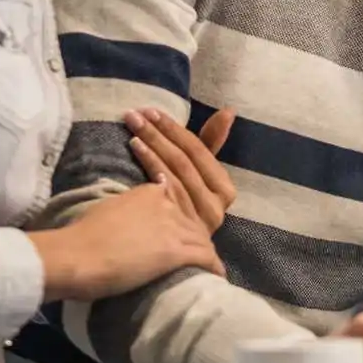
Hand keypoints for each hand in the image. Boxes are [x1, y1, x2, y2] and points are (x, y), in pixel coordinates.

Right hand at [29, 184, 223, 301]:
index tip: (180, 231)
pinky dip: (213, 267)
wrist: (75, 255)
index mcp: (147, 192)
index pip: (176, 201)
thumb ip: (125, 207)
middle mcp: (166, 205)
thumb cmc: (80, 237)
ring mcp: (173, 227)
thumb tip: (127, 215)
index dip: (180, 219)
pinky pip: (205, 257)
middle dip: (196, 237)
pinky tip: (217, 276)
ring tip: (208, 267)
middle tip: (199, 253)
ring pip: (201, 238)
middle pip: (191, 220)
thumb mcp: (106, 209)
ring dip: (205, 254)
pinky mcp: (176, 251)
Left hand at [125, 107, 236, 232]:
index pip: (200, 152)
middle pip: (185, 162)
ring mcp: (196, 221)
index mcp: (225, 191)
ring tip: (133, 130)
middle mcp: (215, 208)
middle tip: (136, 115)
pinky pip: (162, 190)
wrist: (161, 252)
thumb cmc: (182, 205)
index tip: (153, 111)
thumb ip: (211, 144)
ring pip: (173, 174)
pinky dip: (149, 167)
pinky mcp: (177, 231)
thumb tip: (229, 110)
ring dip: (152, 147)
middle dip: (159, 134)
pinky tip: (136, 151)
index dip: (176, 129)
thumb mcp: (198, 173)